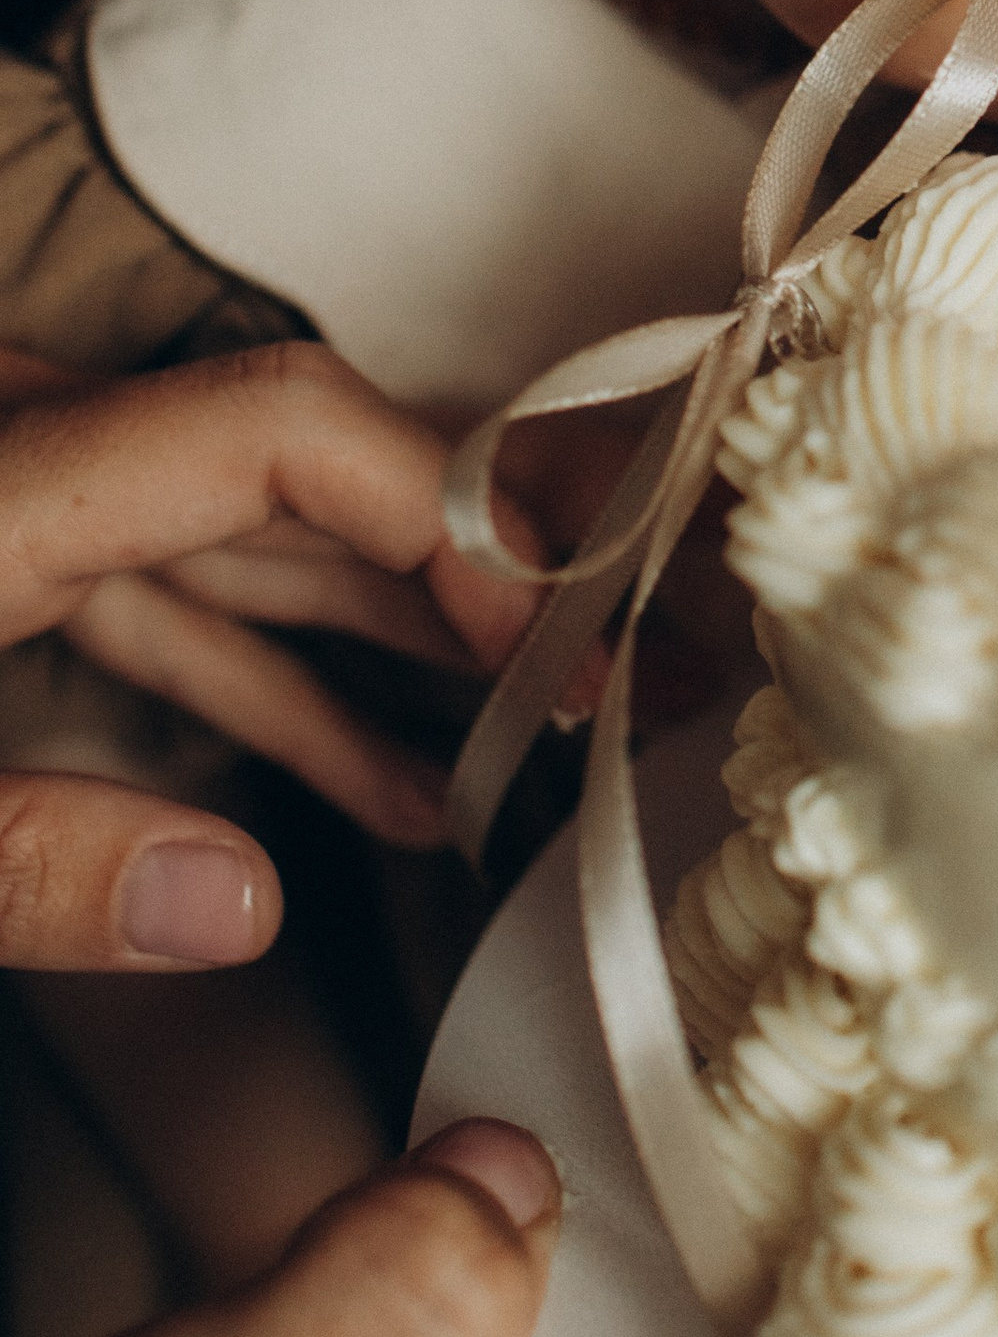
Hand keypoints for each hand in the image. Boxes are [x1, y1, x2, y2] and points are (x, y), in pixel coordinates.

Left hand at [0, 345, 538, 963]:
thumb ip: (31, 860)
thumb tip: (242, 907)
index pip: (287, 430)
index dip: (444, 515)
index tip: (536, 644)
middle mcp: (37, 451)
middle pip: (310, 473)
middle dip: (470, 583)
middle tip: (599, 689)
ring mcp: (30, 494)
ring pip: (263, 542)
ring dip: (401, 642)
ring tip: (532, 742)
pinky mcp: (14, 553)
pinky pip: (180, 604)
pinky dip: (280, 685)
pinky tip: (393, 785)